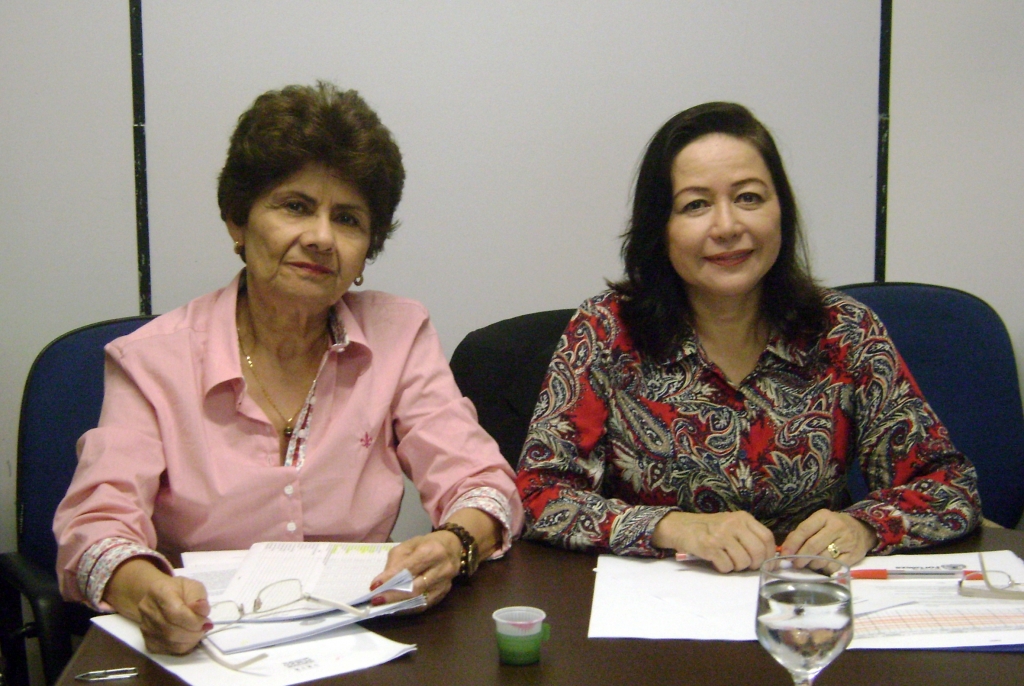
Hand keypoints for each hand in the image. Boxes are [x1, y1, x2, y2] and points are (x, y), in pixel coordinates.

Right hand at [105, 559, 210, 654]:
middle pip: (172, 631)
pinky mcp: (148, 641)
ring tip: (198, 631)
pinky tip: (189, 637)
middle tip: (204, 627)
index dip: (194, 621)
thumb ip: (199, 598)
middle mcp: (147, 610)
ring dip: (190, 640)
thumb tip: (203, 610)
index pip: (175, 613)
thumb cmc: (180, 590)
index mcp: (159, 591)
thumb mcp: (194, 587)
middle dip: (194, 632)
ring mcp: (145, 627)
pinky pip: (168, 650)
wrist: (161, 597)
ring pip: (171, 643)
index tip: (206, 620)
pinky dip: (183, 646)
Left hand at [368, 531, 461, 609]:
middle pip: (415, 588)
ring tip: (383, 606)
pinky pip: (425, 605)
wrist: (453, 546)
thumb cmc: (427, 544)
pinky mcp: (445, 593)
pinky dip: (409, 608)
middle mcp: (442, 568)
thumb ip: (395, 562)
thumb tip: (381, 582)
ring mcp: (445, 583)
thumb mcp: (409, 545)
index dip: (390, 579)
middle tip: (376, 600)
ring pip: (420, 600)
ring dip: (399, 605)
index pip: (408, 569)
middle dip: (393, 596)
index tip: (374, 586)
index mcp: (432, 551)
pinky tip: (397, 607)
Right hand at [653, 511, 775, 571]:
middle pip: (758, 551)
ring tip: (729, 561)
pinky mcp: (709, 547)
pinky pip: (727, 566)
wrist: (680, 526)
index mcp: (742, 517)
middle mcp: (733, 524)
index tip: (766, 563)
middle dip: (755, 564)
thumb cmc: (709, 528)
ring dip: (737, 567)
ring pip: (743, 561)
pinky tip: (717, 561)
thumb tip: (767, 556)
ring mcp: (721, 535)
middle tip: (747, 566)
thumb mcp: (731, 523)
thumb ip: (749, 534)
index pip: (767, 537)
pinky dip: (724, 568)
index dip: (770, 554)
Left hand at [780, 509, 877, 565]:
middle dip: (800, 557)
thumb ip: (802, 533)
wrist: (862, 529)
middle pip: (813, 546)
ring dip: (811, 564)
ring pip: (822, 559)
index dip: (792, 544)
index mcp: (824, 516)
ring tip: (809, 564)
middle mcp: (836, 527)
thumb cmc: (834, 526)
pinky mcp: (853, 556)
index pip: (804, 530)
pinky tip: (822, 566)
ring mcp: (846, 542)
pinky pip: (833, 567)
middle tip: (795, 564)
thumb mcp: (819, 522)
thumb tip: (786, 549)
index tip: (785, 554)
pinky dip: (824, 569)